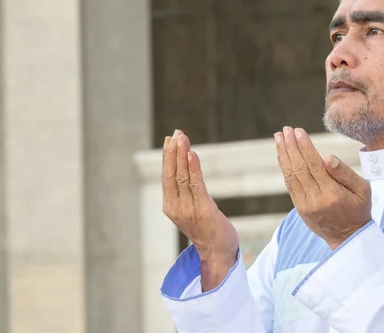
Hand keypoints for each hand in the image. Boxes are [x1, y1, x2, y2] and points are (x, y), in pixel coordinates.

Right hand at [162, 130, 238, 290]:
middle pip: (171, 173)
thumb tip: (183, 167)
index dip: (167, 156)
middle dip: (173, 151)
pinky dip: (193, 167)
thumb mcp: (190, 209)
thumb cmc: (206, 228)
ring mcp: (188, 210)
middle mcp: (175, 207)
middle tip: (177, 132)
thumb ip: (184, 192)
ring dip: (182, 154)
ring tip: (183, 138)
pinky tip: (192, 154)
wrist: (218, 252)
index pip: (165, 176)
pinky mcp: (203, 210)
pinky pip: (196, 184)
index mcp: (169, 206)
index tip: (171, 138)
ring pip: (182, 176)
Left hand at [274, 126, 371, 249]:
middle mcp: (316, 199)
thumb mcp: (363, 190)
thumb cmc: (359, 209)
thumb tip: (328, 157)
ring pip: (290, 175)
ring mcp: (305, 205)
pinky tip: (282, 155)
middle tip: (284, 130)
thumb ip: (345, 173)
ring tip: (278, 138)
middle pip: (299, 168)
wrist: (349, 238)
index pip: (314, 164)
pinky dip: (284, 168)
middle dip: (290, 146)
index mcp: (333, 193)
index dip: (304, 146)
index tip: (298, 131)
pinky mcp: (300, 208)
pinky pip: (290, 184)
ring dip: (283, 155)